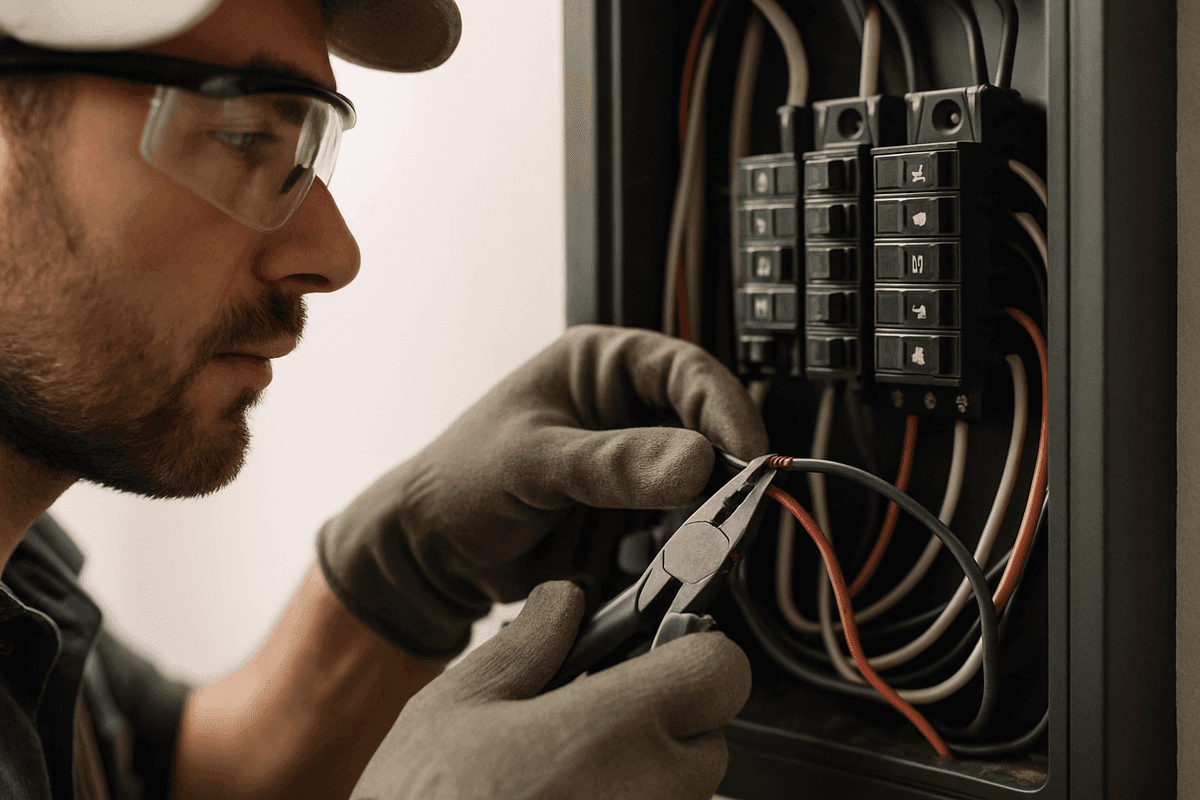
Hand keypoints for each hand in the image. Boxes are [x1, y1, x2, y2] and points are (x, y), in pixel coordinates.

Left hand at [318, 325, 768, 658]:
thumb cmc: (460, 481)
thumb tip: (695, 462)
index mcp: (599, 366)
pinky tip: (689, 558)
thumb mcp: (531, 462)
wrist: (430, 553)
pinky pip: (682, 526)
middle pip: (706, 425)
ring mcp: (633, 466)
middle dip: (728, 463)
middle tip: (742, 503)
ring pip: (702, 479)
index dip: (724, 409)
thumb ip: (610, 464)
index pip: (685, 371)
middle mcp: (624, 410)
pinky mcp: (634, 516)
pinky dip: (691, 543)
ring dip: (714, 508)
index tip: (747, 453)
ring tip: (716, 536)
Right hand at [350, 581, 752, 799]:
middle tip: (592, 718)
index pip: (721, 671)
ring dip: (643, 774)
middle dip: (662, 719)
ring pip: (684, 791)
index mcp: (612, 731)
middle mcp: (650, 793)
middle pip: (707, 736)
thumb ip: (528, 645)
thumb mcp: (456, 706)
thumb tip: (563, 604)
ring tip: (565, 774)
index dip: (693, 649)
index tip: (661, 648)